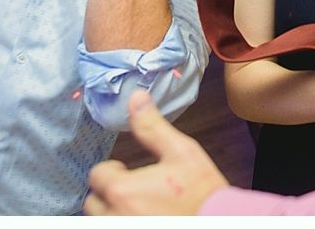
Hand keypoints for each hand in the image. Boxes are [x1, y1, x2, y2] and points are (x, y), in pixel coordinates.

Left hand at [83, 91, 227, 214]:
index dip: (113, 170)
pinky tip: (143, 215)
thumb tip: (136, 98)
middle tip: (132, 190)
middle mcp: (115, 216)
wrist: (220, 221)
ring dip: (112, 211)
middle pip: (93, 201)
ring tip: (136, 206)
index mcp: (122, 190)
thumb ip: (152, 127)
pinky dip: (121, 220)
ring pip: (100, 219)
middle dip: (109, 192)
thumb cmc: (203, 194)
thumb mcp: (181, 152)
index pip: (97, 175)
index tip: (128, 172)